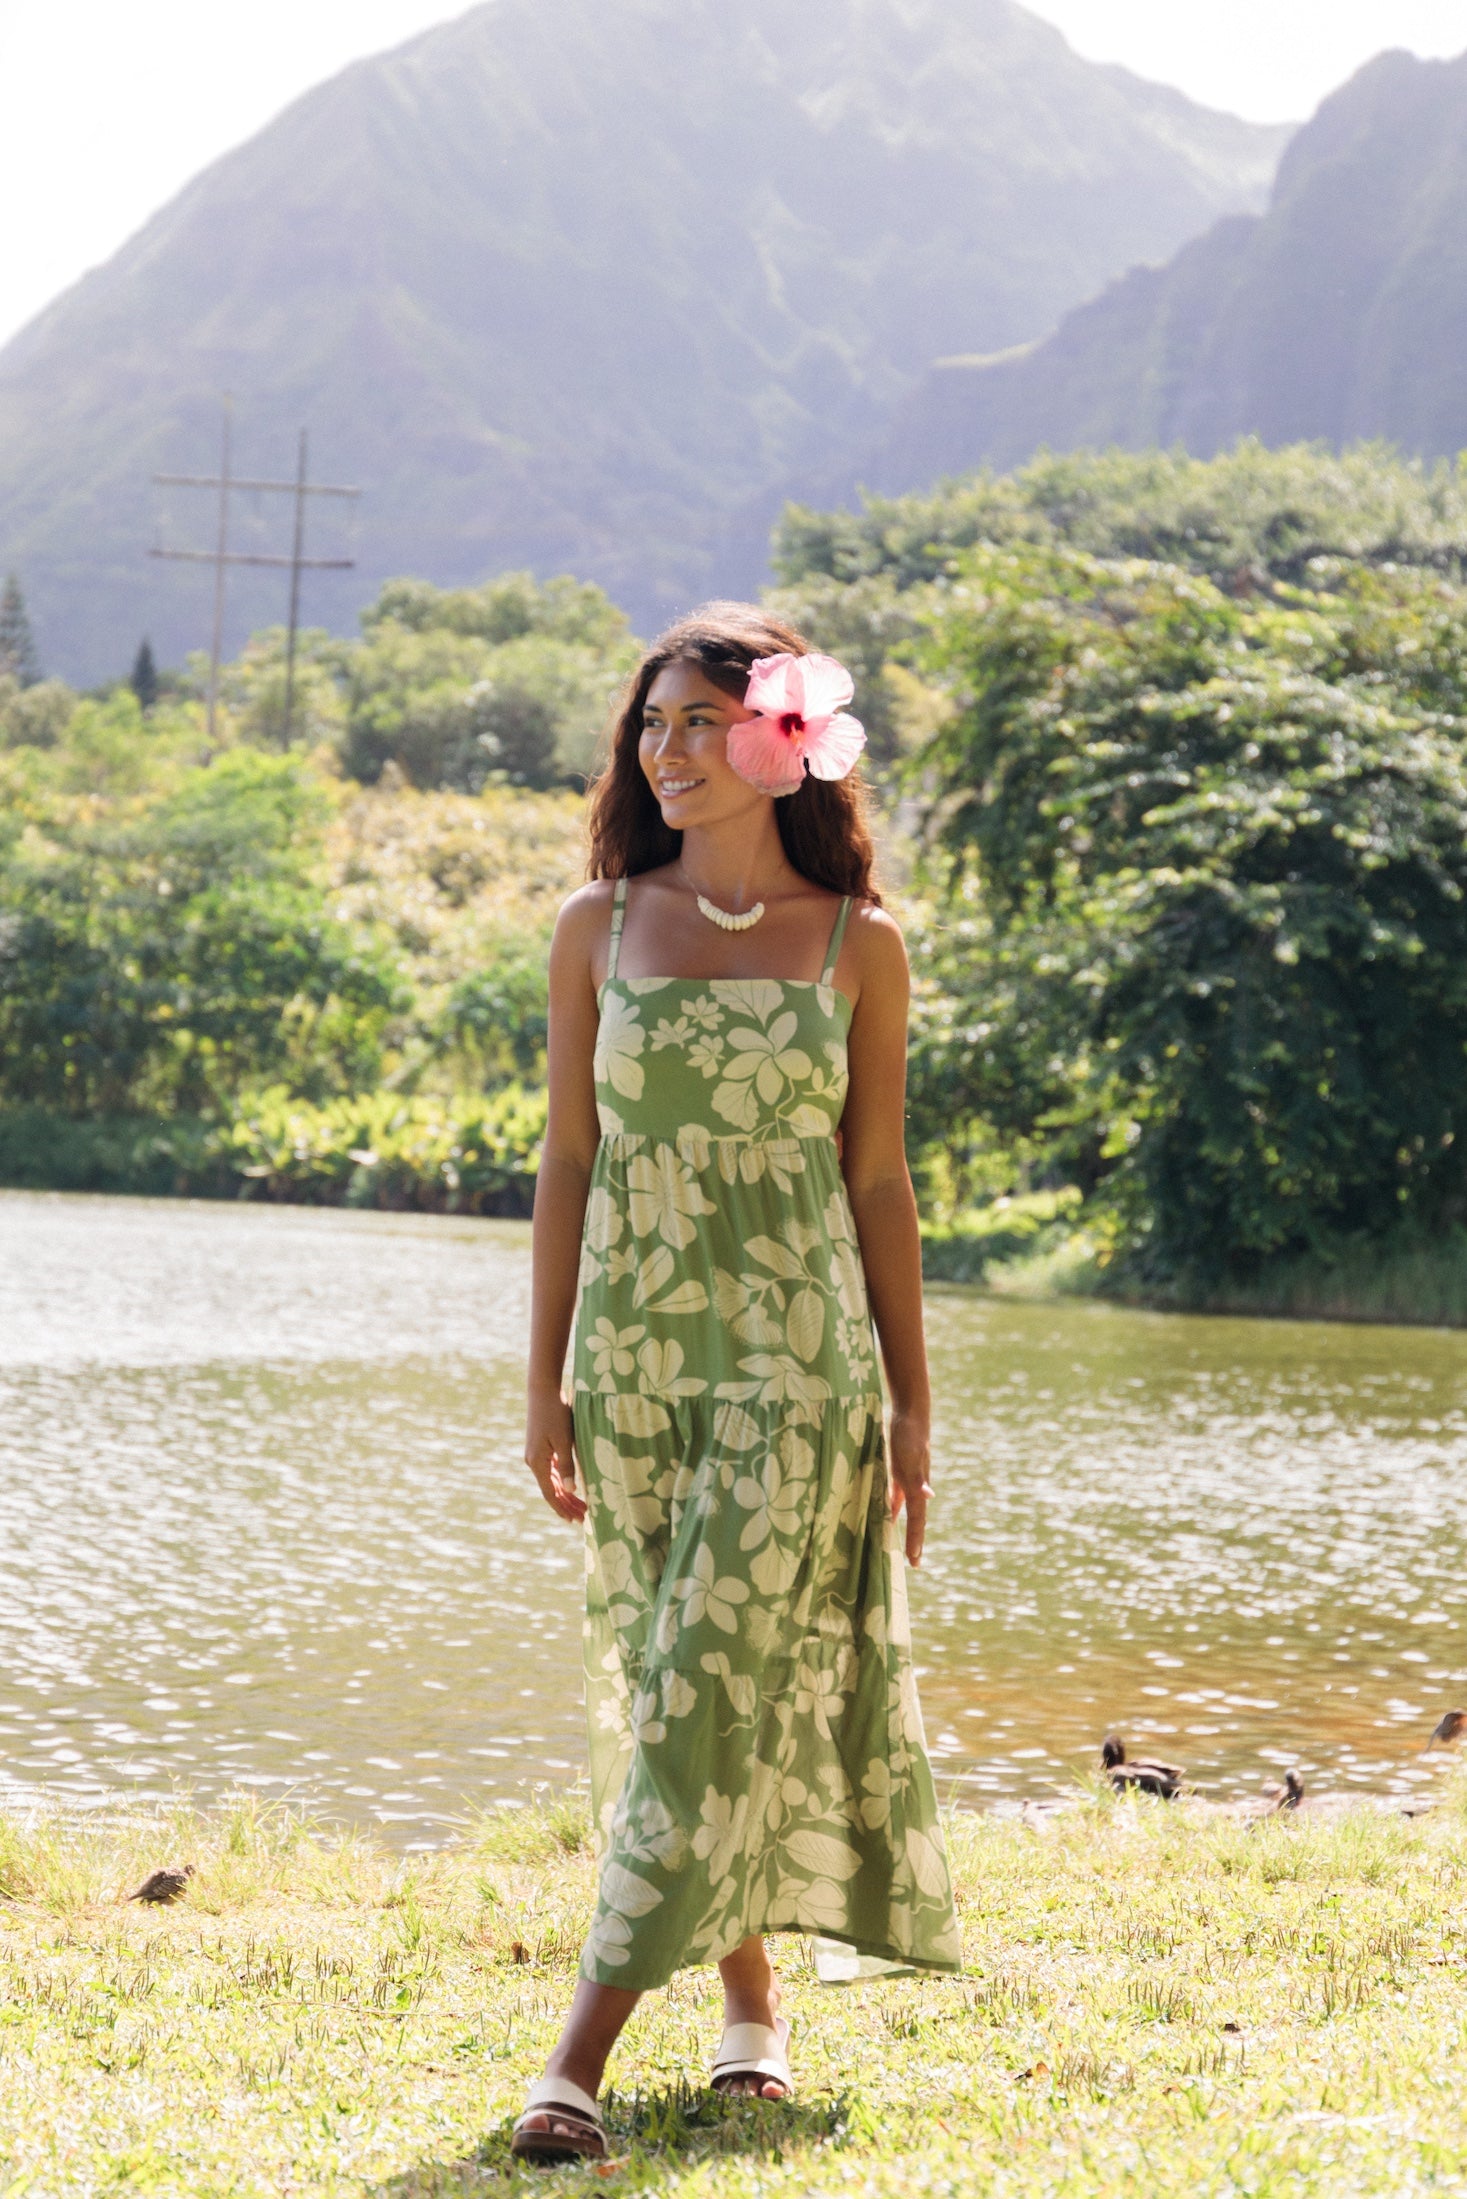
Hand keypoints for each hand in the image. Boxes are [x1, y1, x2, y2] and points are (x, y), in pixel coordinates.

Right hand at [524, 1384, 586, 1522]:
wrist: (543, 1391)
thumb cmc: (556, 1413)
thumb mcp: (565, 1440)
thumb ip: (567, 1466)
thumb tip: (570, 1490)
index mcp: (537, 1463)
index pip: (550, 1494)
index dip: (562, 1508)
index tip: (575, 1520)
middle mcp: (534, 1461)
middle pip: (550, 1490)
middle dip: (566, 1505)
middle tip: (582, 1518)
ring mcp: (536, 1454)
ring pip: (551, 1481)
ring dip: (565, 1494)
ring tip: (580, 1506)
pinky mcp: (540, 1446)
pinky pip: (551, 1470)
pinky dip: (561, 1481)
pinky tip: (571, 1486)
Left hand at [887, 1409, 931, 1566]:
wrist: (911, 1412)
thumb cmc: (910, 1434)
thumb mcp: (912, 1456)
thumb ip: (919, 1477)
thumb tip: (929, 1497)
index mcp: (918, 1487)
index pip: (918, 1520)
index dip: (916, 1541)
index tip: (914, 1562)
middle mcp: (916, 1486)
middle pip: (916, 1519)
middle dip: (915, 1540)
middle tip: (914, 1563)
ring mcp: (908, 1478)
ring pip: (907, 1509)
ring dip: (905, 1527)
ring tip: (903, 1545)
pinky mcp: (900, 1469)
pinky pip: (896, 1494)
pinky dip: (893, 1507)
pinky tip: (887, 1514)